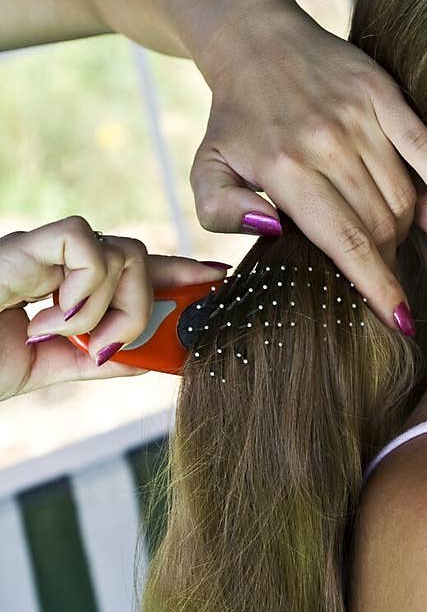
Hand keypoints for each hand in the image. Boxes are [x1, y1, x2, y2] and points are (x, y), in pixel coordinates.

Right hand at [0, 215, 229, 400]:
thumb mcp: (46, 367)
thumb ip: (97, 359)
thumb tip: (153, 358)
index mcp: (63, 286)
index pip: (134, 268)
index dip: (179, 271)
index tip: (218, 281)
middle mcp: (55, 262)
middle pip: (137, 255)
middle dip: (147, 302)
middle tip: (108, 346)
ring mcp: (39, 251)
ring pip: (120, 251)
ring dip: (110, 307)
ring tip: (67, 337)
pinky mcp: (23, 245)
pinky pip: (86, 244)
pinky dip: (84, 287)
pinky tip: (52, 317)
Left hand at [189, 0, 426, 333]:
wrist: (256, 41)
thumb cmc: (235, 120)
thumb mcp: (206, 170)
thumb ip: (222, 211)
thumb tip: (270, 230)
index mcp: (284, 168)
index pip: (345, 243)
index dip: (377, 287)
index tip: (397, 320)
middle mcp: (326, 143)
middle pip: (379, 225)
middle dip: (385, 261)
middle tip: (378, 271)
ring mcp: (359, 117)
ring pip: (401, 196)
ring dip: (403, 231)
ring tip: (390, 242)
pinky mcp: (384, 96)